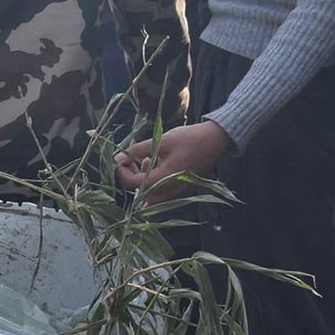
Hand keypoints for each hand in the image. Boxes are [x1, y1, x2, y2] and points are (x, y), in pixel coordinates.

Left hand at [115, 118, 232, 191]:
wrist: (217, 140)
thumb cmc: (190, 139)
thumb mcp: (161, 141)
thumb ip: (137, 151)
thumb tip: (117, 158)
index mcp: (164, 180)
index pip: (133, 184)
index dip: (123, 171)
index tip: (122, 158)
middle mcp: (170, 192)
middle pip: (141, 194)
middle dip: (134, 177)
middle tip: (135, 159)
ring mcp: (178, 193)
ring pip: (152, 195)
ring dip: (145, 179)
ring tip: (149, 158)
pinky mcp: (183, 189)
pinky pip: (163, 192)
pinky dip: (156, 180)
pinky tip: (160, 162)